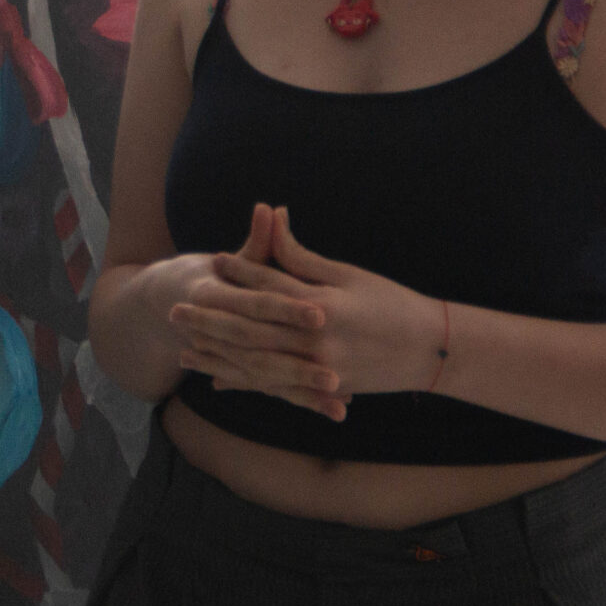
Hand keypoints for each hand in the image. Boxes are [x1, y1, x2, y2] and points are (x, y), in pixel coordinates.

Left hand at [175, 206, 443, 415]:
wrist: (430, 350)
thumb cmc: (391, 303)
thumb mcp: (348, 275)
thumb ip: (302, 256)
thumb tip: (273, 215)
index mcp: (322, 307)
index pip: (269, 287)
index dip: (240, 272)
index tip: (212, 261)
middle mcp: (316, 341)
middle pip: (250, 330)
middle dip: (209, 321)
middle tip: (175, 310)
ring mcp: (317, 370)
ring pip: (255, 364)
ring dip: (217, 358)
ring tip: (184, 349)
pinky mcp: (321, 390)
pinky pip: (274, 388)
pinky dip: (245, 384)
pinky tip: (218, 381)